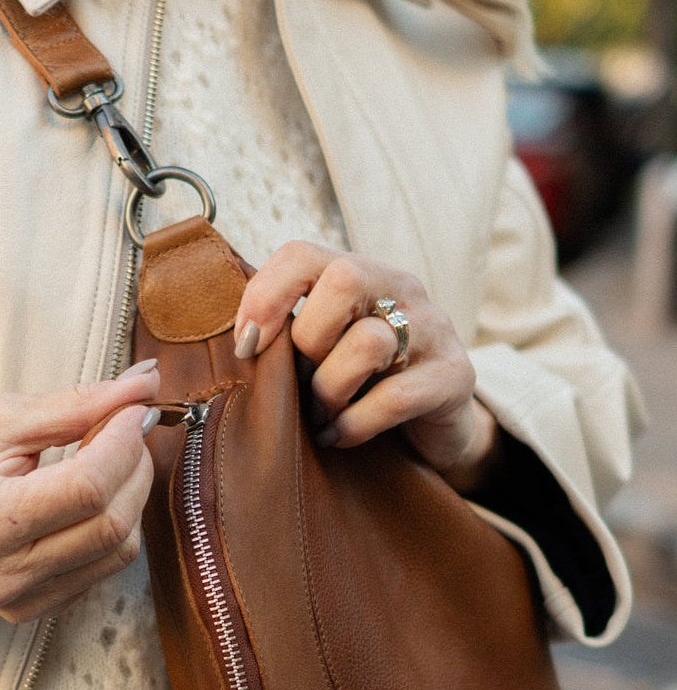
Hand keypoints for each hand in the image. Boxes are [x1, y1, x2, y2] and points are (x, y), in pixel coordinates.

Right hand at [0, 363, 160, 621]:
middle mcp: (6, 575)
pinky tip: (93, 493)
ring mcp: (24, 600)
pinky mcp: (41, 609)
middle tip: (125, 424)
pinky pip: (105, 567)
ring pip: (120, 550)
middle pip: (112, 523)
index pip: (86, 488)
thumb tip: (141, 386)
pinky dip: (114, 522)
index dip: (122, 442)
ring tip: (108, 454)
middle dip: (134, 465)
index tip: (131, 406)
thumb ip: (74, 405)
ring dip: (131, 494)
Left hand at [232, 243, 500, 492]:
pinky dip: (354, 424)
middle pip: (343, 281)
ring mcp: (434, 330)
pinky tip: (340, 435)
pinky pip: (394, 397)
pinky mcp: (455, 376)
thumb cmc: (362, 387)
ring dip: (330, 391)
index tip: (246, 346)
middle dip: (308, 341)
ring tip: (321, 417)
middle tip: (302, 385)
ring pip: (368, 342)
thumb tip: (233, 348)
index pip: (303, 253)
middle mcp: (401, 290)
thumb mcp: (323, 352)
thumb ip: (287, 337)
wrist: (435, 432)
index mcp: (361, 275)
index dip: (265, 295)